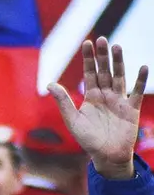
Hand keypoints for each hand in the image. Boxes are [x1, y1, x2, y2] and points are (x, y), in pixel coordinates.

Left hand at [48, 37, 148, 178]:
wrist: (106, 155)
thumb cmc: (88, 140)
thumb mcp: (72, 120)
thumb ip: (63, 102)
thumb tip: (50, 83)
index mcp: (91, 97)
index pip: (90, 73)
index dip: (88, 59)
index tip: (87, 43)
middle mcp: (106, 95)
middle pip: (104, 71)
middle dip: (103, 56)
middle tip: (102, 39)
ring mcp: (120, 101)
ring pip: (119, 77)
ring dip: (119, 62)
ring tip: (117, 47)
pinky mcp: (131, 109)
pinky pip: (137, 92)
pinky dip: (140, 80)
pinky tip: (143, 67)